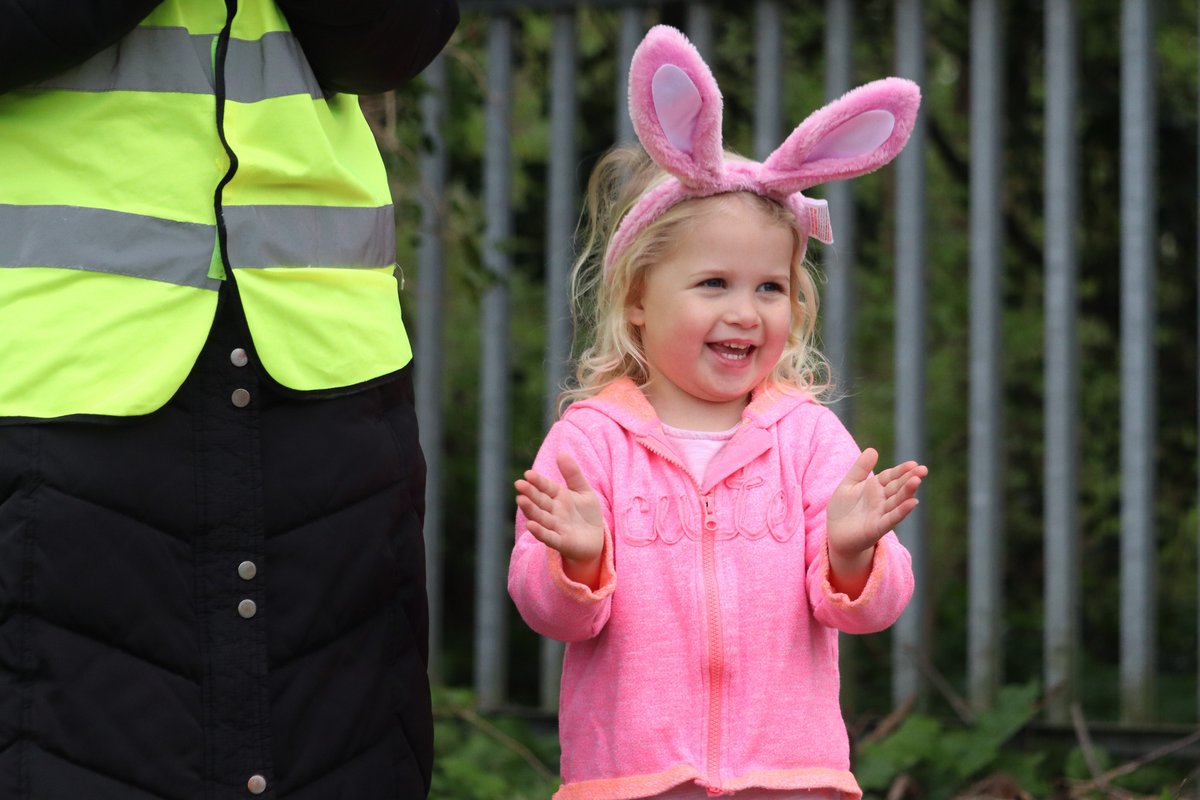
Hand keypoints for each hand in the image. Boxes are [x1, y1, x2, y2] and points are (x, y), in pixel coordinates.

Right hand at [515, 452, 604, 583]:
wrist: (596, 539)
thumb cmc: (587, 514)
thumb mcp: (584, 490)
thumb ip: (573, 474)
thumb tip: (561, 453)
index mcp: (558, 497)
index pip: (546, 487)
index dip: (538, 481)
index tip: (528, 474)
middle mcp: (553, 511)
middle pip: (540, 501)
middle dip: (530, 493)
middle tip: (519, 484)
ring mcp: (556, 527)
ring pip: (541, 517)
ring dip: (530, 510)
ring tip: (521, 500)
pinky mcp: (561, 542)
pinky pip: (549, 537)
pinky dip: (540, 532)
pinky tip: (531, 525)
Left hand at [826, 448, 926, 587]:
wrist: (835, 534)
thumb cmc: (843, 509)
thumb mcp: (849, 484)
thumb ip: (860, 468)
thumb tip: (873, 450)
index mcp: (875, 487)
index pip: (891, 476)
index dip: (901, 470)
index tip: (913, 463)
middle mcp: (881, 500)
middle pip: (898, 487)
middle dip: (910, 478)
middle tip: (923, 470)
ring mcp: (881, 513)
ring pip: (897, 501)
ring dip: (907, 492)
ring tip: (917, 481)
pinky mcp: (877, 528)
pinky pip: (891, 518)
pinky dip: (901, 511)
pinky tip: (912, 503)